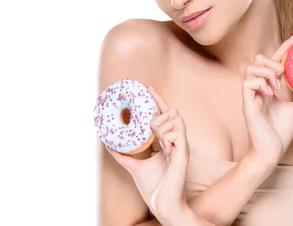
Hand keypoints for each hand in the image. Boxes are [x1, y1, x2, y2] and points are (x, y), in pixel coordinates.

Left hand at [106, 86, 190, 224]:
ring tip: (158, 139)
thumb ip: (124, 155)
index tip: (147, 89)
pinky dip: (167, 137)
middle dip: (161, 112)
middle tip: (150, 125)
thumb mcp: (135, 167)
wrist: (163, 204)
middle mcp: (177, 141)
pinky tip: (164, 147)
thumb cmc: (154, 187)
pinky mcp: (183, 155)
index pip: (165, 115)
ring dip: (163, 126)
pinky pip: (177, 135)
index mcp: (168, 142)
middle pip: (174, 112)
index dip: (158, 100)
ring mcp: (181, 147)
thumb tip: (109, 145)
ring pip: (177, 119)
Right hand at [242, 33, 292, 167]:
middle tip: (284, 74)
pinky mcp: (246, 103)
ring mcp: (251, 94)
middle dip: (272, 61)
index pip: (274, 60)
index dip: (285, 47)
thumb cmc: (280, 132)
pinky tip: (270, 94)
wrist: (271, 151)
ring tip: (277, 87)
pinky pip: (248, 82)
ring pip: (251, 67)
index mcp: (268, 86)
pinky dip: (261, 84)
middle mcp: (258, 87)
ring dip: (267, 73)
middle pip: (258, 59)